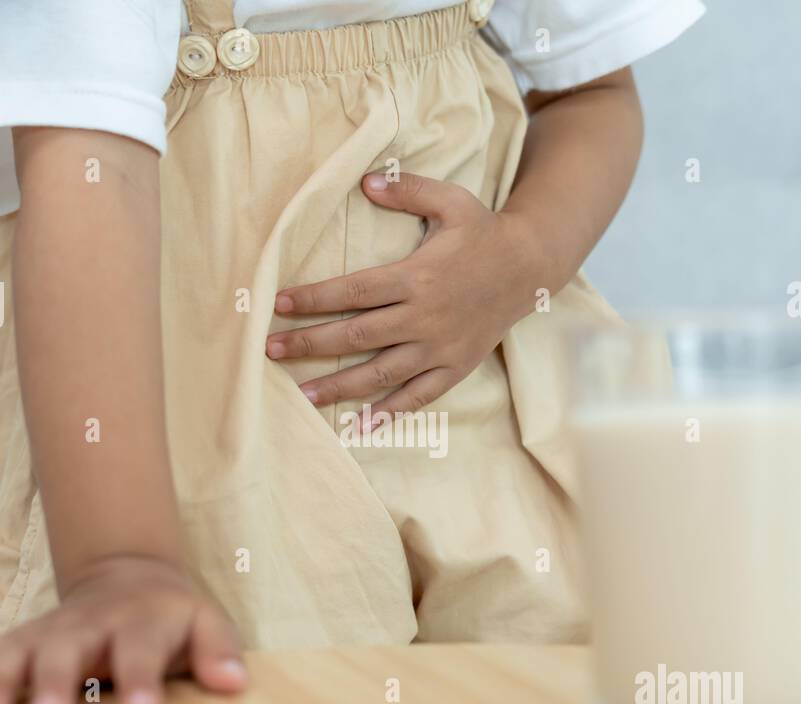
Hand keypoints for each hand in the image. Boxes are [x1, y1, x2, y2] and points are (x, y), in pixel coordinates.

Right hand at [0, 555, 246, 703]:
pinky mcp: (20, 637)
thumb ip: (217, 652)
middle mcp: (89, 622)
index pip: (142, 649)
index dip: (142, 680)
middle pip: (69, 649)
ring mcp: (50, 629)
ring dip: (0, 680)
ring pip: (19, 650)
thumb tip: (234, 683)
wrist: (127, 575)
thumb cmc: (172, 617)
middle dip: (57, 682)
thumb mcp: (205, 623)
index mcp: (141, 620)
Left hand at [267, 172, 544, 420]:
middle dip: (310, 344)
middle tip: (270, 350)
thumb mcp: (450, 200)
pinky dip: (390, 411)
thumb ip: (407, 190)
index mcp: (417, 277)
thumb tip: (364, 182)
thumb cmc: (483, 232)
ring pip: (381, 373)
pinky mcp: (455, 367)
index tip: (278, 304)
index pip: (353, 292)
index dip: (313, 299)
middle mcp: (425, 317)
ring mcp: (440, 347)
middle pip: (357, 336)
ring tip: (302, 396)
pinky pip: (419, 395)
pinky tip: (361, 424)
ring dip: (339, 386)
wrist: (530, 267)